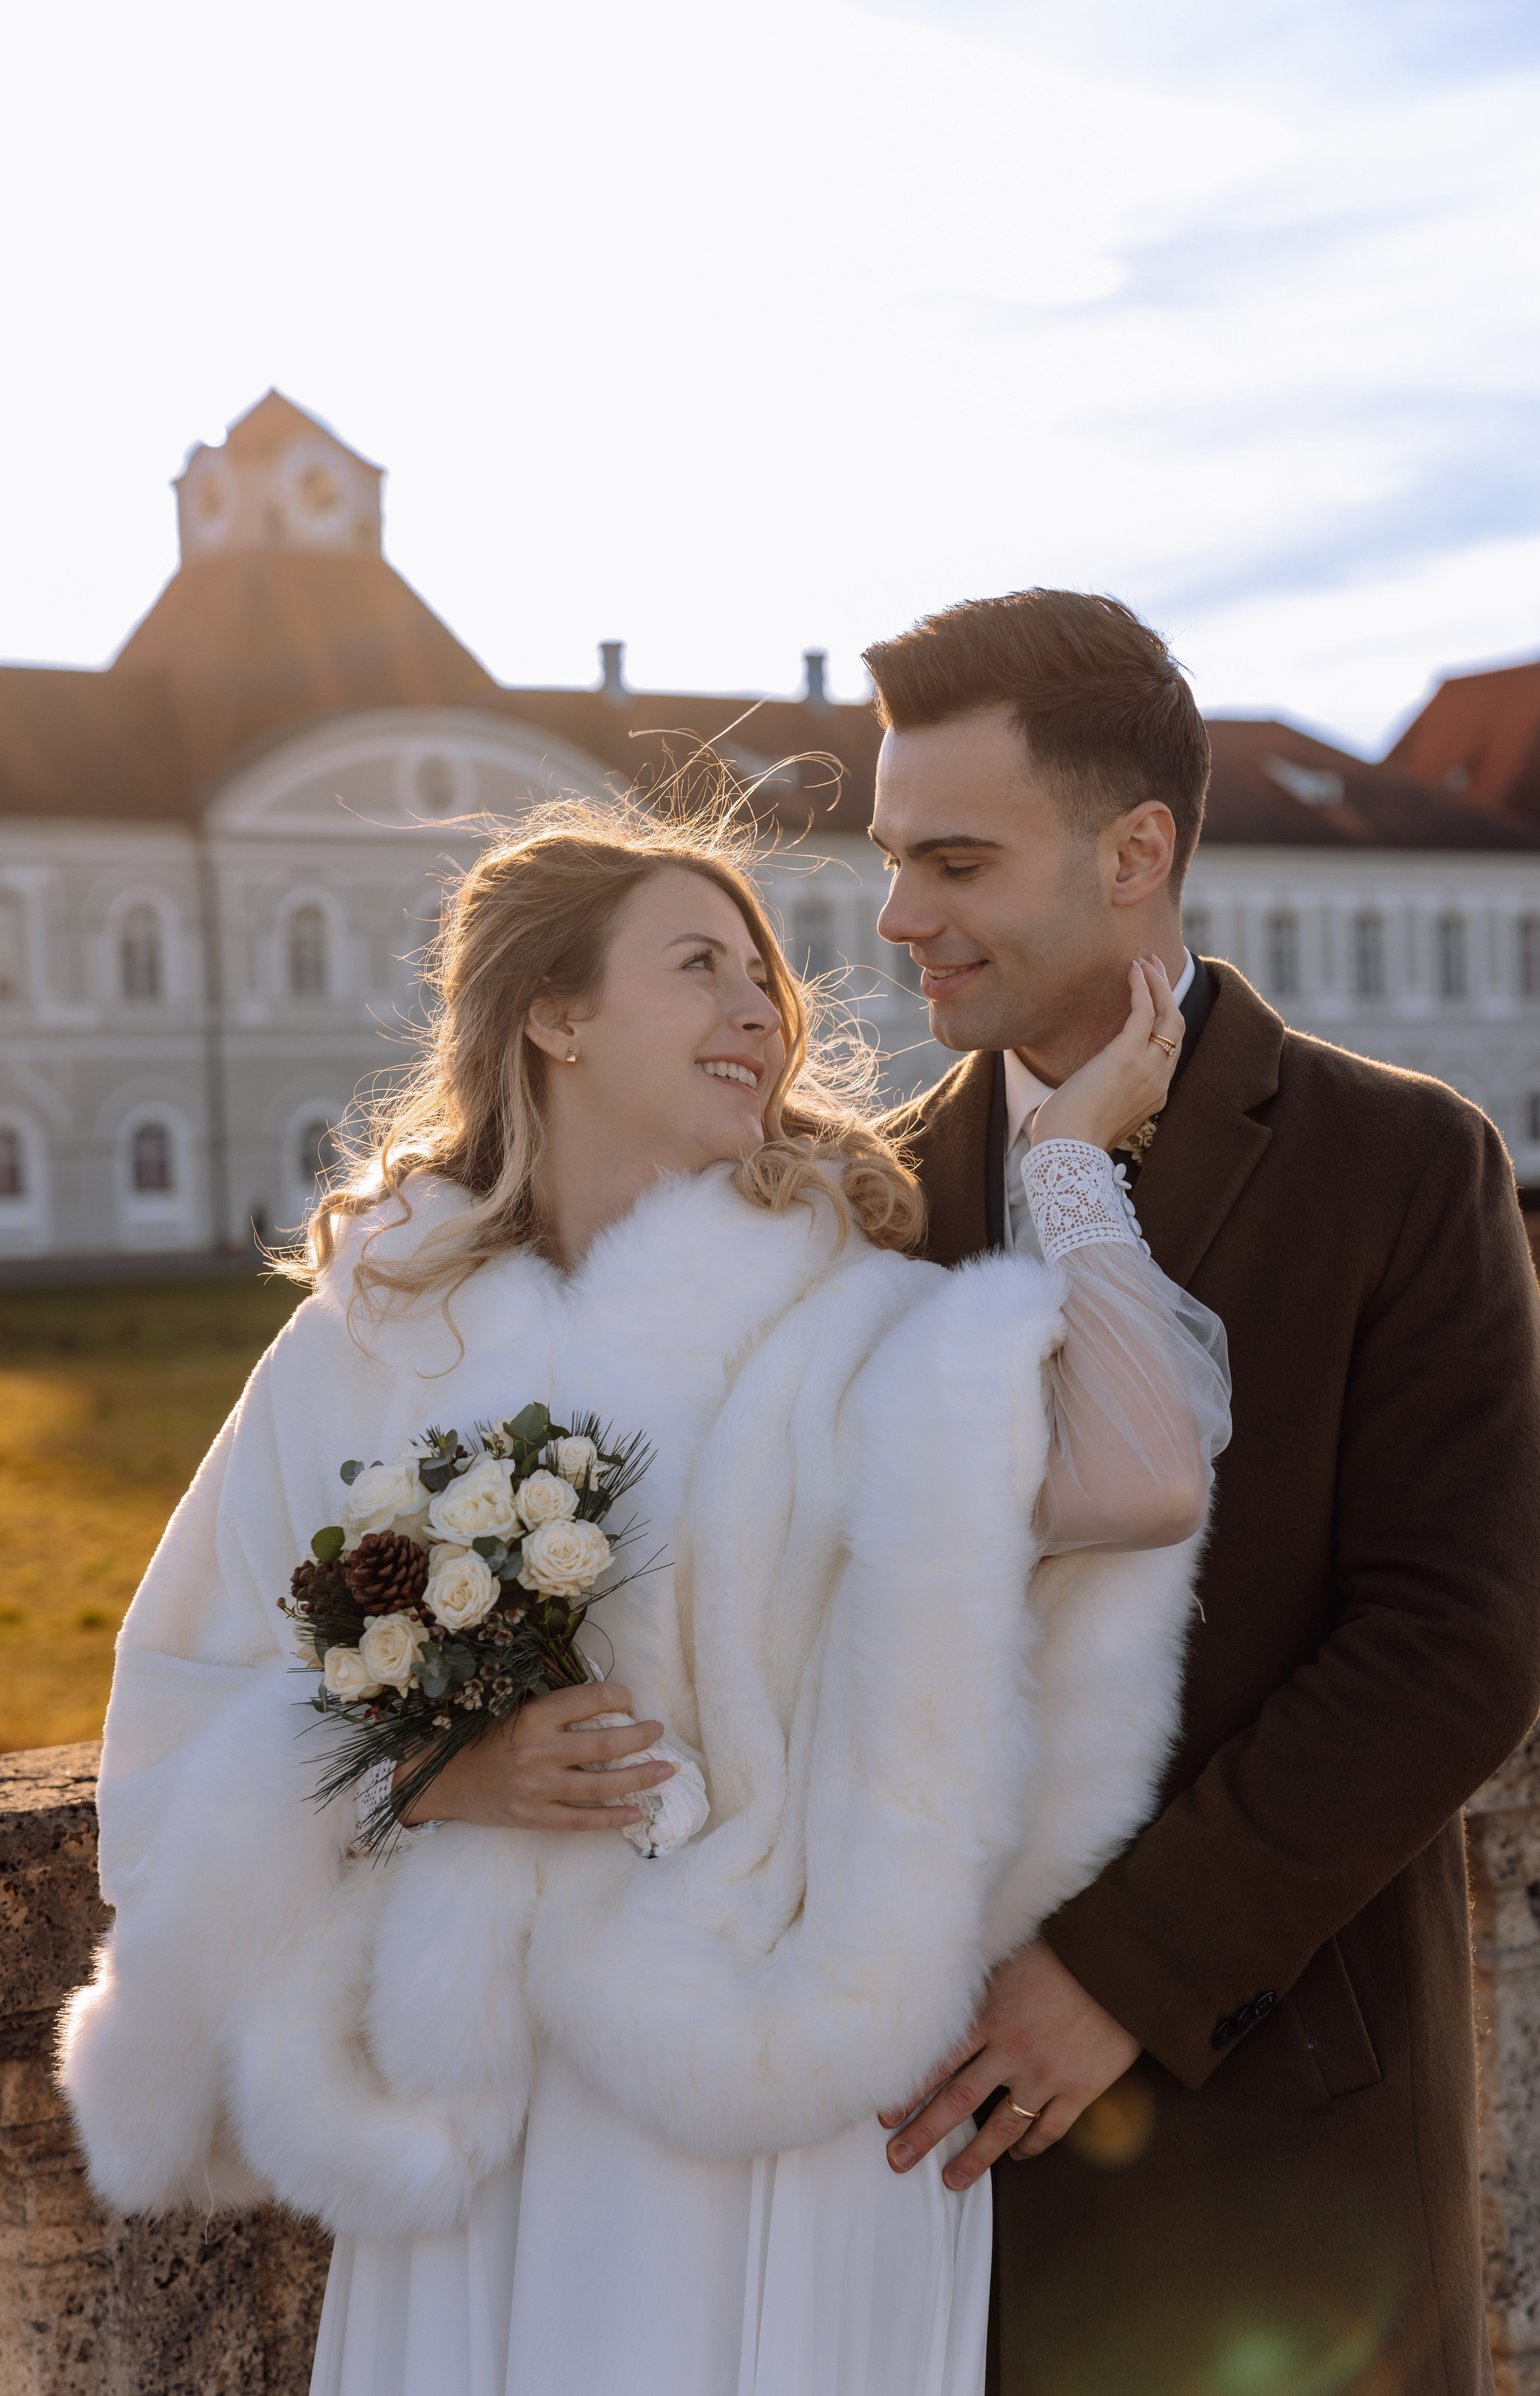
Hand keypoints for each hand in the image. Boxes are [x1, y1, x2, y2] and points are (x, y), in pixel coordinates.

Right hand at [397, 1682, 676, 1832]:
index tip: (629, 1699)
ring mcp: (537, 1788)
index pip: (590, 1699)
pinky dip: (612, 1817)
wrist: (441, 1777)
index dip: (618, 1697)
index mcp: (533, 1715)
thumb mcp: (512, 1709)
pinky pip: (581, 1820)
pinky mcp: (533, 1817)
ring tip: (666, 1771)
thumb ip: (553, 1708)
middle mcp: (538, 1751)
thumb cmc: (481, 1737)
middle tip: (659, 1732)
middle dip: (641, 1738)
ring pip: (601, 1786)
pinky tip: (636, 1813)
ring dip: (640, 1778)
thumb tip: (606, 1702)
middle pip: (606, 1745)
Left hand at [879, 1941, 1138, 2190]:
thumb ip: (978, 1986)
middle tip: (898, 2160)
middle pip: (958, 2101)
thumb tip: (942, 1994)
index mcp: (989, 2015)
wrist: (1124, 1962)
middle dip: (924, 2134)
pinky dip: (1030, 2146)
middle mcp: (1012, 2050)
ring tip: (953, 2180)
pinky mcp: (1081, 2088)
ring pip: (1001, 2126)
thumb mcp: (1009, 1958)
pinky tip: (1016, 2155)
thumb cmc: (1064, 1950)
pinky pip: (1049, 2128)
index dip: (908, 2092)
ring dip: (974, 2158)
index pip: (937, 2062)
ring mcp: (1047, 2073)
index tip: (884, 2117)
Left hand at [1030, 957, 1182, 1152]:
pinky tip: (1134, 970)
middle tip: (1156, 968)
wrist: (1067, 1149)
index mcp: (1154, 1096)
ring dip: (1159, 984)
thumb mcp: (1097, 1113)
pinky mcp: (1127, 1055)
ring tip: (1146, 961)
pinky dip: (1142, 987)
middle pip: (1176, 1028)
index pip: (1169, 1051)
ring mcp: (1148, 1068)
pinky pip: (1144, 1012)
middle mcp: (1159, 1081)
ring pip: (1168, 1015)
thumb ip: (1106, 1095)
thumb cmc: (1070, 1136)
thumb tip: (1090, 1085)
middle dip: (1168, 995)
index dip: (1165, 1020)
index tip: (1155, 998)